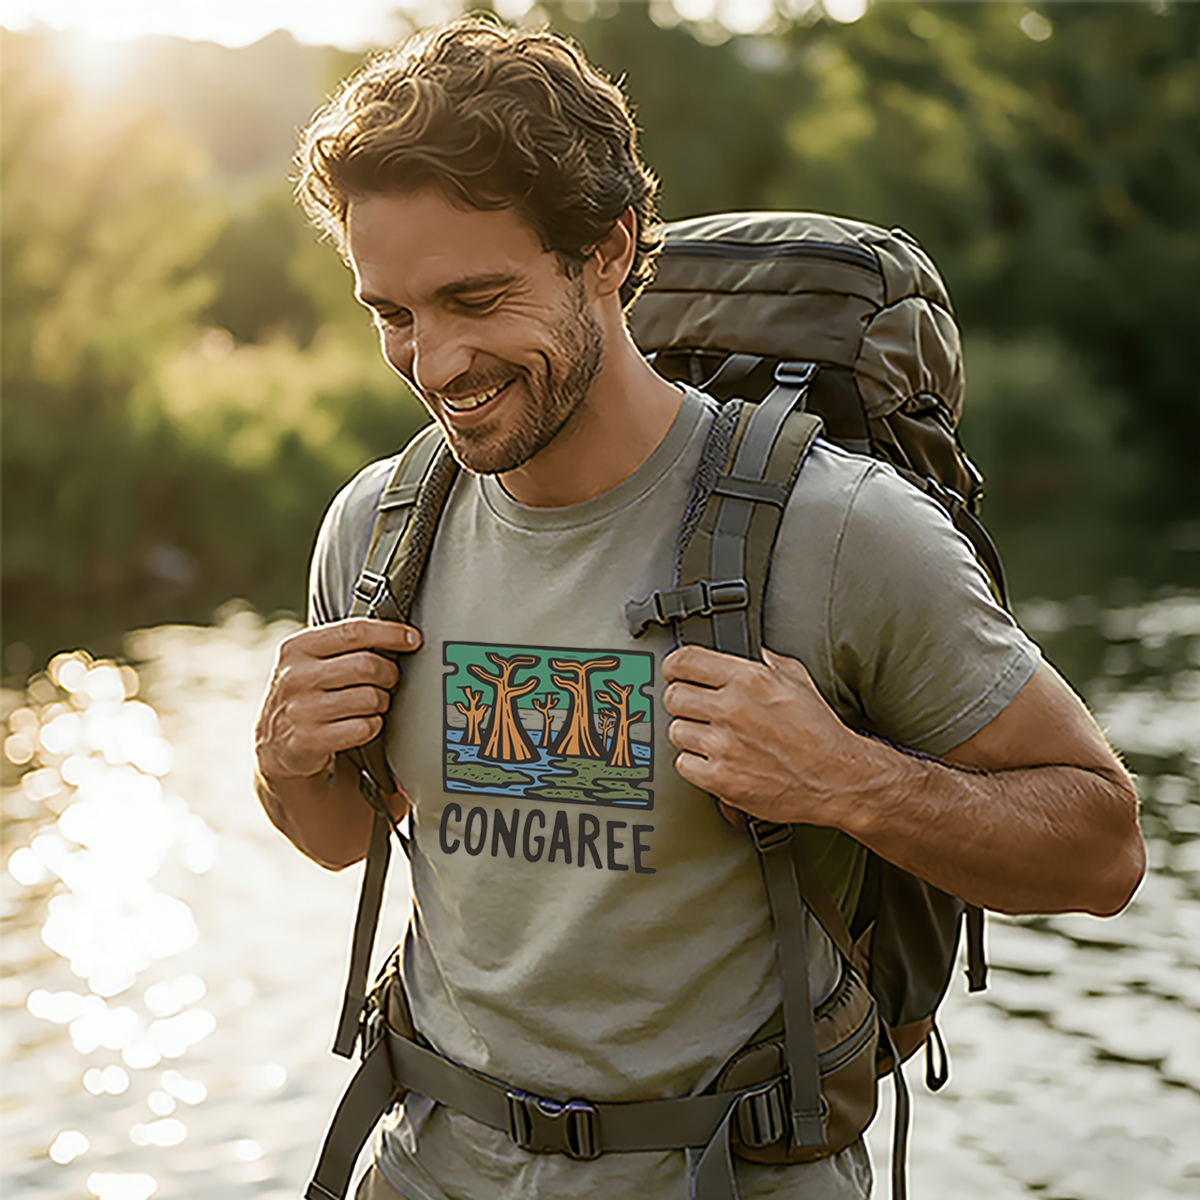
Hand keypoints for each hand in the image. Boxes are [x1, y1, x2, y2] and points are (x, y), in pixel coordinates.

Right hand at [255, 619, 421, 783]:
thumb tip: (397, 636)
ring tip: (372, 705)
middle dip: (389, 674)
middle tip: (388, 681)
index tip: (412, 639)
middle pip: (368, 665)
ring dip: (382, 702)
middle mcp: (296, 676)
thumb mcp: (311, 662)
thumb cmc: (305, 695)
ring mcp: (301, 709)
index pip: (353, 631)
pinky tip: (361, 725)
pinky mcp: (309, 739)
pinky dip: (372, 726)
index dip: (390, 633)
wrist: (274, 744)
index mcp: (298, 648)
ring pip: (370, 698)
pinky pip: (364, 727)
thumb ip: (344, 646)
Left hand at [662, 644, 871, 827]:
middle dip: (684, 703)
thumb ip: (770, 663)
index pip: (685, 661)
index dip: (674, 667)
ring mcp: (723, 745)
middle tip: (698, 710)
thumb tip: (756, 654)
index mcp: (748, 679)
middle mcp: (731, 708)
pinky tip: (716, 761)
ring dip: (691, 736)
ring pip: (676, 732)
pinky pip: (684, 765)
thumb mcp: (799, 681)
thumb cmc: (820, 733)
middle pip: (673, 697)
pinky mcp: (720, 778)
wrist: (837, 779)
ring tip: (715, 739)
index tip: (675, 673)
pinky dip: (696, 765)